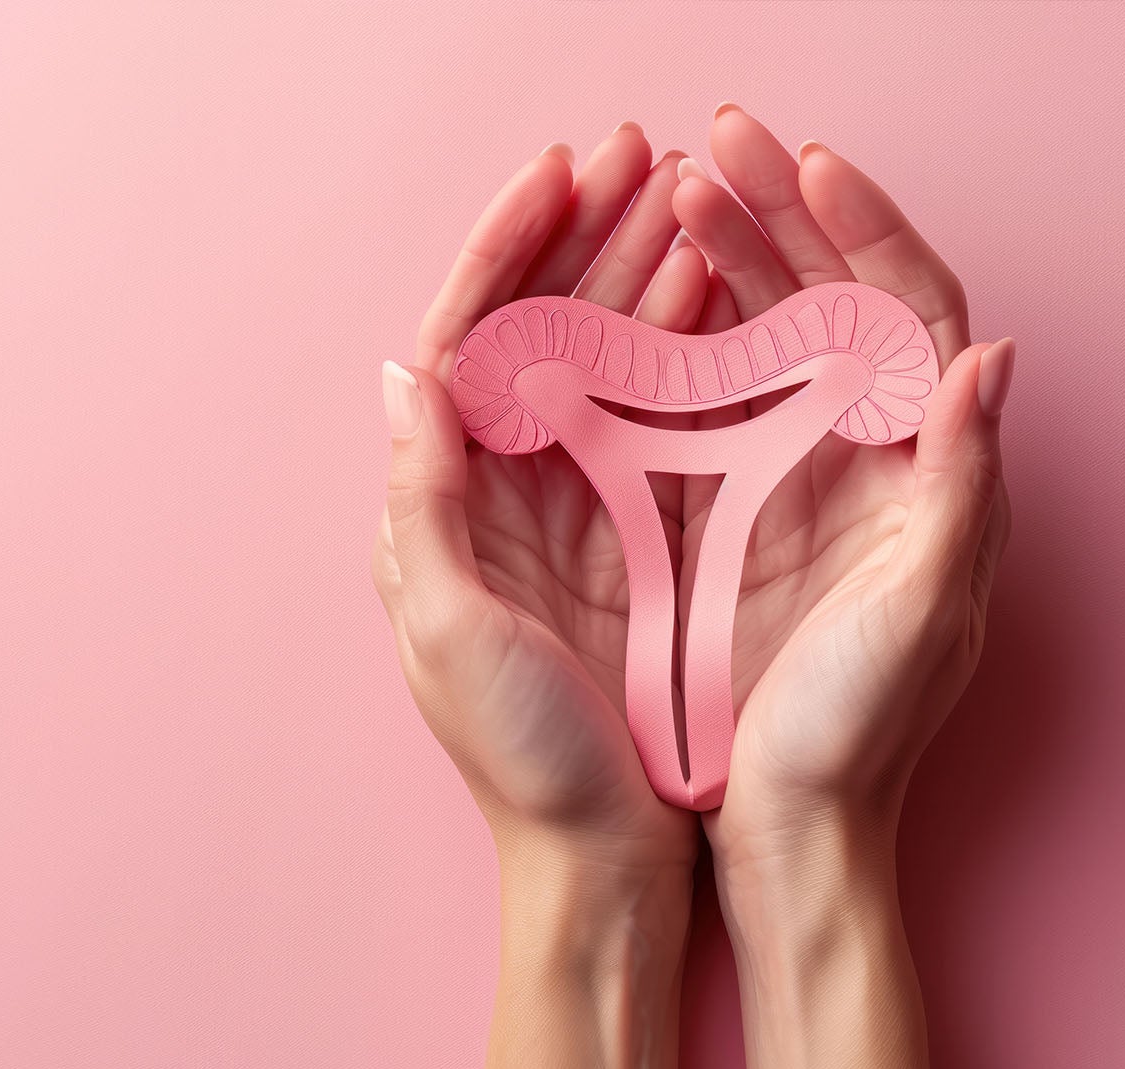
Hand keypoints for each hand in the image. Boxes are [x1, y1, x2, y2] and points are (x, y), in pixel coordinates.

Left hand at [371, 128, 708, 890]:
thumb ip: (426, 503)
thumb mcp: (452, 634)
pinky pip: (661, 422)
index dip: (503, 251)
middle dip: (582, 236)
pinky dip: (686, 353)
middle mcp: (502, 491)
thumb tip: (404, 371)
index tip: (554, 176)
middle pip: (539, 330)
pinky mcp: (637, 539)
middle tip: (638, 154)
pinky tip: (720, 298)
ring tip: (685, 199)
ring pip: (604, 360)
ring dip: (638, 275)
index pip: (465, 340)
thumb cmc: (522, 762)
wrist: (602, 859)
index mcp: (443, 504)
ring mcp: (573, 509)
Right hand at [666, 109, 1015, 875]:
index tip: (800, 164)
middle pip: (829, 299)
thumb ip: (966, 490)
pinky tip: (634, 299)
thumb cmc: (857, 735)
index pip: (910, 309)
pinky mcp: (722, 511)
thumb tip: (996, 357)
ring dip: (719, 258)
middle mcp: (863, 457)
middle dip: (773, 212)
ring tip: (667, 193)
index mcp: (926, 469)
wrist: (783, 828)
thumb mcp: (923, 617)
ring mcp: (789, 478)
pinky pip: (698, 403)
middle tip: (709, 144)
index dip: (861, 227)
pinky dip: (670, 341)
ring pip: (761, 337)